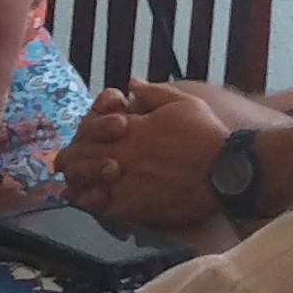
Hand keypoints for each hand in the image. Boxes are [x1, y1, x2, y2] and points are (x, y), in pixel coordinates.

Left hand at [57, 79, 231, 225]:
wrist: (226, 170)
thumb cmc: (208, 135)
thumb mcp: (183, 102)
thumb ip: (152, 93)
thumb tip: (130, 84)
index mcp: (132, 128)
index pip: (90, 129)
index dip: (80, 136)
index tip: (79, 142)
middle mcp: (123, 153)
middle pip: (80, 156)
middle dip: (71, 160)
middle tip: (66, 166)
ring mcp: (126, 181)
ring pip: (84, 183)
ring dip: (78, 183)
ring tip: (76, 187)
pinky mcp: (135, 207)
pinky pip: (102, 208)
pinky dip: (93, 206)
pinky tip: (92, 205)